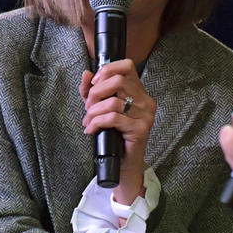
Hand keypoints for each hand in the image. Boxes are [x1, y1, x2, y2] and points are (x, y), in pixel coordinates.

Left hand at [79, 59, 155, 204]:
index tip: (94, 83)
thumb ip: (92, 91)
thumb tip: (86, 74)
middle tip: (88, 107)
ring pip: (113, 101)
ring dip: (93, 112)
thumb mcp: (100, 110)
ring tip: (88, 121)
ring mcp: (145, 115)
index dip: (108, 70)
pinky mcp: (140, 129)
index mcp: (139, 92)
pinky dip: (97, 122)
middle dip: (96, 93)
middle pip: (118, 81)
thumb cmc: (114, 136)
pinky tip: (91, 129)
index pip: (127, 66)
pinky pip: (113, 118)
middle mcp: (146, 101)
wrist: (123, 165)